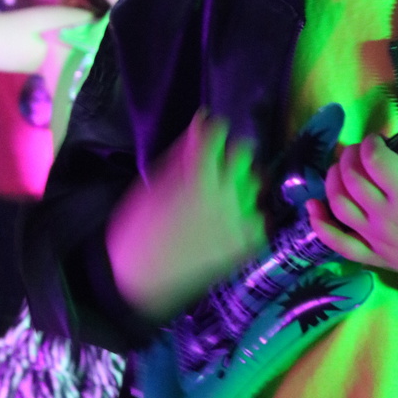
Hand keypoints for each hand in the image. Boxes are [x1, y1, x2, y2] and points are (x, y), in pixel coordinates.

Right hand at [106, 112, 265, 320]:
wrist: (139, 276)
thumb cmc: (138, 226)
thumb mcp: (155, 181)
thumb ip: (185, 152)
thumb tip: (203, 121)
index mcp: (198, 174)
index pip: (220, 132)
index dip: (214, 130)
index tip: (210, 133)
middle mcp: (225, 193)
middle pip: (245, 153)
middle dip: (232, 153)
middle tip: (220, 164)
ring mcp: (238, 219)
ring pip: (255, 184)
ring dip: (241, 184)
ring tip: (223, 196)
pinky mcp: (244, 243)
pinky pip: (260, 218)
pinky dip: (248, 217)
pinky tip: (231, 221)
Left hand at [306, 134, 397, 283]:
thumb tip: (392, 143)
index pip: (376, 161)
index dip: (371, 143)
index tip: (375, 139)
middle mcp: (386, 218)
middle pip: (353, 179)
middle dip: (350, 156)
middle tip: (357, 150)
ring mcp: (375, 239)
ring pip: (339, 205)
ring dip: (333, 180)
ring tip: (341, 168)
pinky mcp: (370, 256)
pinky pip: (337, 242)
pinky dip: (319, 224)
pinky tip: (312, 206)